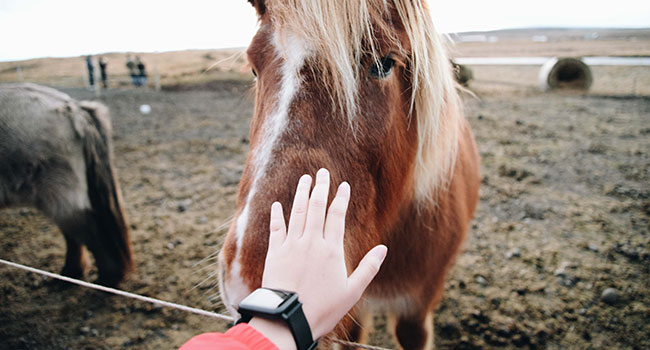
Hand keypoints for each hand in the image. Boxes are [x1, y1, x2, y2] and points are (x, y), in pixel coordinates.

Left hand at [259, 168, 387, 339]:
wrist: (289, 318)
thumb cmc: (323, 308)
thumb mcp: (352, 291)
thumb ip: (368, 268)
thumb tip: (383, 249)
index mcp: (332, 250)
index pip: (337, 216)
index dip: (341, 198)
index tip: (343, 185)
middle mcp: (312, 242)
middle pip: (317, 207)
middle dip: (320, 187)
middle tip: (322, 172)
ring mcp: (292, 245)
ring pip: (297, 212)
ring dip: (301, 194)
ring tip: (304, 179)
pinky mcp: (275, 253)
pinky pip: (276, 228)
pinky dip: (277, 215)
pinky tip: (277, 204)